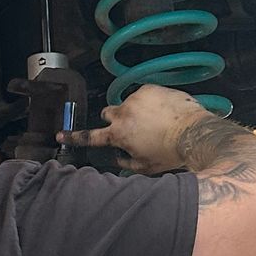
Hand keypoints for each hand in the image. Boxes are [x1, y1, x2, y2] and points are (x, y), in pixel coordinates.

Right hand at [70, 84, 213, 172]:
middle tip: (132, 126)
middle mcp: (123, 114)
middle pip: (108, 113)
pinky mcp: (149, 88)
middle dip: (115, 118)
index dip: (74, 137)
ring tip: (156, 120)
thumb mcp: (146, 167)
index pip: (91, 136)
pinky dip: (150, 101)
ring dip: (136, 110)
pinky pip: (144, 94)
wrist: (194, 134)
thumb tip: (119, 156)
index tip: (60, 135)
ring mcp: (136, 99)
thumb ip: (127, 162)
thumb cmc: (171, 153)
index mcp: (119, 135)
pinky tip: (164, 110)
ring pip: (128, 103)